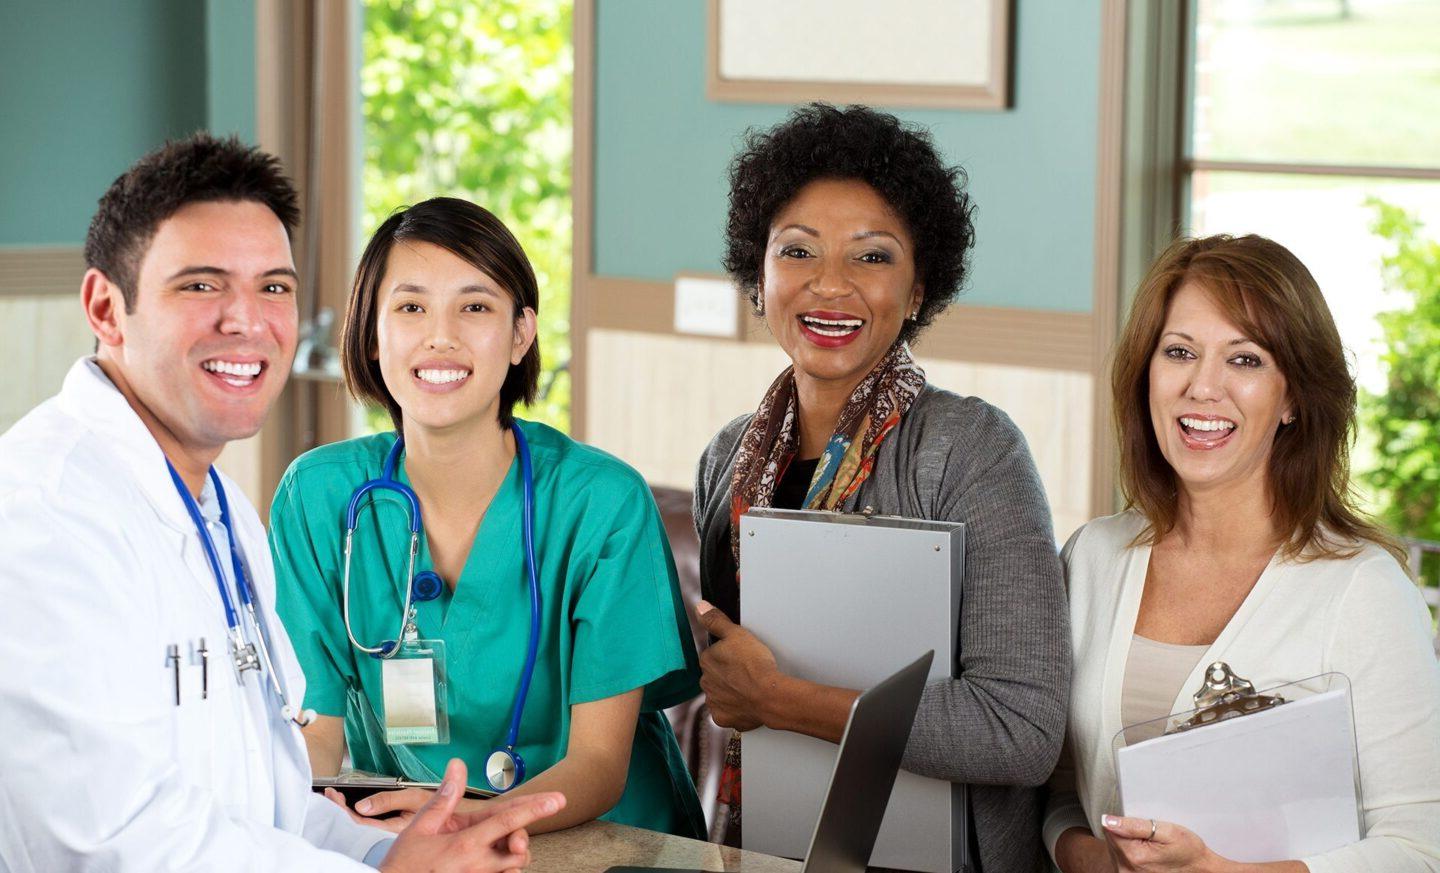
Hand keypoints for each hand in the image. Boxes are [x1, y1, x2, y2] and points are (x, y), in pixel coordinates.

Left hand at [323, 786, 433, 833]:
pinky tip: (358, 810)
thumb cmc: (441, 812)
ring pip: (364, 828)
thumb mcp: (414, 799)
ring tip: (340, 799)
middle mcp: (387, 836)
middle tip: (332, 795)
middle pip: (357, 827)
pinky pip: (373, 828)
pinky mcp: (397, 835)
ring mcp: (392, 836)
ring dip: (351, 813)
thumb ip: (387, 801)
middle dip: (341, 809)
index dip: (342, 809)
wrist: (461, 824)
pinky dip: (362, 816)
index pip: (358, 822)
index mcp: (389, 829)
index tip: (333, 794)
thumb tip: (361, 806)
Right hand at [379, 758, 564, 872]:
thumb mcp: (421, 827)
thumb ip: (445, 796)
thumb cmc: (404, 863)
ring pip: (512, 869)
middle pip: (519, 850)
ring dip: (512, 857)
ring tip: (500, 849)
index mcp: (466, 844)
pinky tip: (492, 861)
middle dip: (522, 840)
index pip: (509, 820)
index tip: (558, 800)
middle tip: (515, 836)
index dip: (536, 808)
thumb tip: (458, 765)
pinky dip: (502, 871)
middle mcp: (477, 865)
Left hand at [696, 599, 781, 731]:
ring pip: (721, 695)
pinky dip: (736, 709)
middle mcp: (705, 683)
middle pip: (715, 676)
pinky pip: (727, 713)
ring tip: (750, 688)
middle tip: (747, 673)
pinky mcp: (723, 719)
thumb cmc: (756, 664)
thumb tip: (699, 607)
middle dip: (728, 675)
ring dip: (731, 692)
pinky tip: (748, 703)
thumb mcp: (736, 633)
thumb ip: (716, 620)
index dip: (729, 656)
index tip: (741, 658)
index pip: (713, 656)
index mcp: (707, 661)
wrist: (770, 696)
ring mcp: (714, 702)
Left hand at [1100, 814, 1216, 871]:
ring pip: (1114, 849)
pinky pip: (1119, 859)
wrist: (1199, 869)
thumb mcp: (1166, 831)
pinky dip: (1129, 854)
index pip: (1110, 828)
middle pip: (1111, 840)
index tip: (1142, 827)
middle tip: (1149, 836)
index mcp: (1133, 856)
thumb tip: (1108, 820)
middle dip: (1126, 833)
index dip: (1125, 822)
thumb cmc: (1187, 850)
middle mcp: (1126, 869)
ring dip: (1127, 844)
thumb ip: (1134, 825)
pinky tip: (1145, 854)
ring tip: (1149, 846)